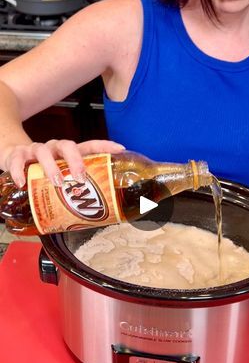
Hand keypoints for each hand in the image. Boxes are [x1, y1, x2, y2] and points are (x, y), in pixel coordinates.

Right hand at [4, 139, 125, 187]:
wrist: (14, 157)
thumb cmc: (44, 170)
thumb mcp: (61, 176)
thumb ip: (74, 190)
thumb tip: (98, 217)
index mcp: (70, 153)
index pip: (90, 145)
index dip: (105, 146)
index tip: (119, 149)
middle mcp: (55, 149)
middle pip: (68, 146)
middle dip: (75, 160)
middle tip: (80, 178)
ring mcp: (37, 150)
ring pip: (44, 152)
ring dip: (51, 167)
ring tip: (56, 182)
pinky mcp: (19, 155)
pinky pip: (19, 161)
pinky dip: (20, 171)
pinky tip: (22, 183)